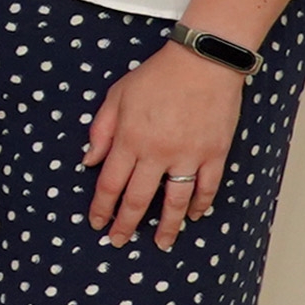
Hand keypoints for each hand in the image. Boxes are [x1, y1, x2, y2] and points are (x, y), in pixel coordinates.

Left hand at [86, 42, 240, 249]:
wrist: (203, 62)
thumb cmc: (157, 76)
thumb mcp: (116, 97)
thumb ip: (101, 131)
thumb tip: (89, 161)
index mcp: (129, 140)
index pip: (110, 184)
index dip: (102, 207)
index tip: (97, 223)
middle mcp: (157, 153)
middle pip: (138, 199)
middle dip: (126, 224)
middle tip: (119, 241)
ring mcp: (188, 156)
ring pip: (175, 201)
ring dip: (168, 226)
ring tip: (161, 243)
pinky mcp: (214, 153)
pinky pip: (208, 187)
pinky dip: (201, 204)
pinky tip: (195, 216)